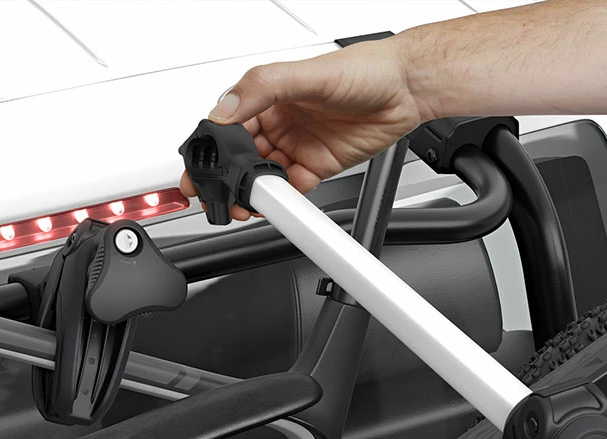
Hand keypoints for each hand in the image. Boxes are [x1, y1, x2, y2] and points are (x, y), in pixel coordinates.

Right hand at [180, 39, 427, 216]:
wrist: (406, 88)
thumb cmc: (364, 69)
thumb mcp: (307, 73)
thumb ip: (262, 89)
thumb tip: (224, 109)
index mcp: (268, 96)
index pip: (228, 124)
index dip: (212, 146)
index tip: (200, 165)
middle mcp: (279, 121)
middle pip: (241, 155)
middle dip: (227, 176)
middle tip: (213, 193)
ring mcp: (298, 144)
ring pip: (265, 174)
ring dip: (254, 190)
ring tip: (246, 201)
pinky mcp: (318, 165)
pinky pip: (294, 187)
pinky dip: (285, 197)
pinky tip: (281, 199)